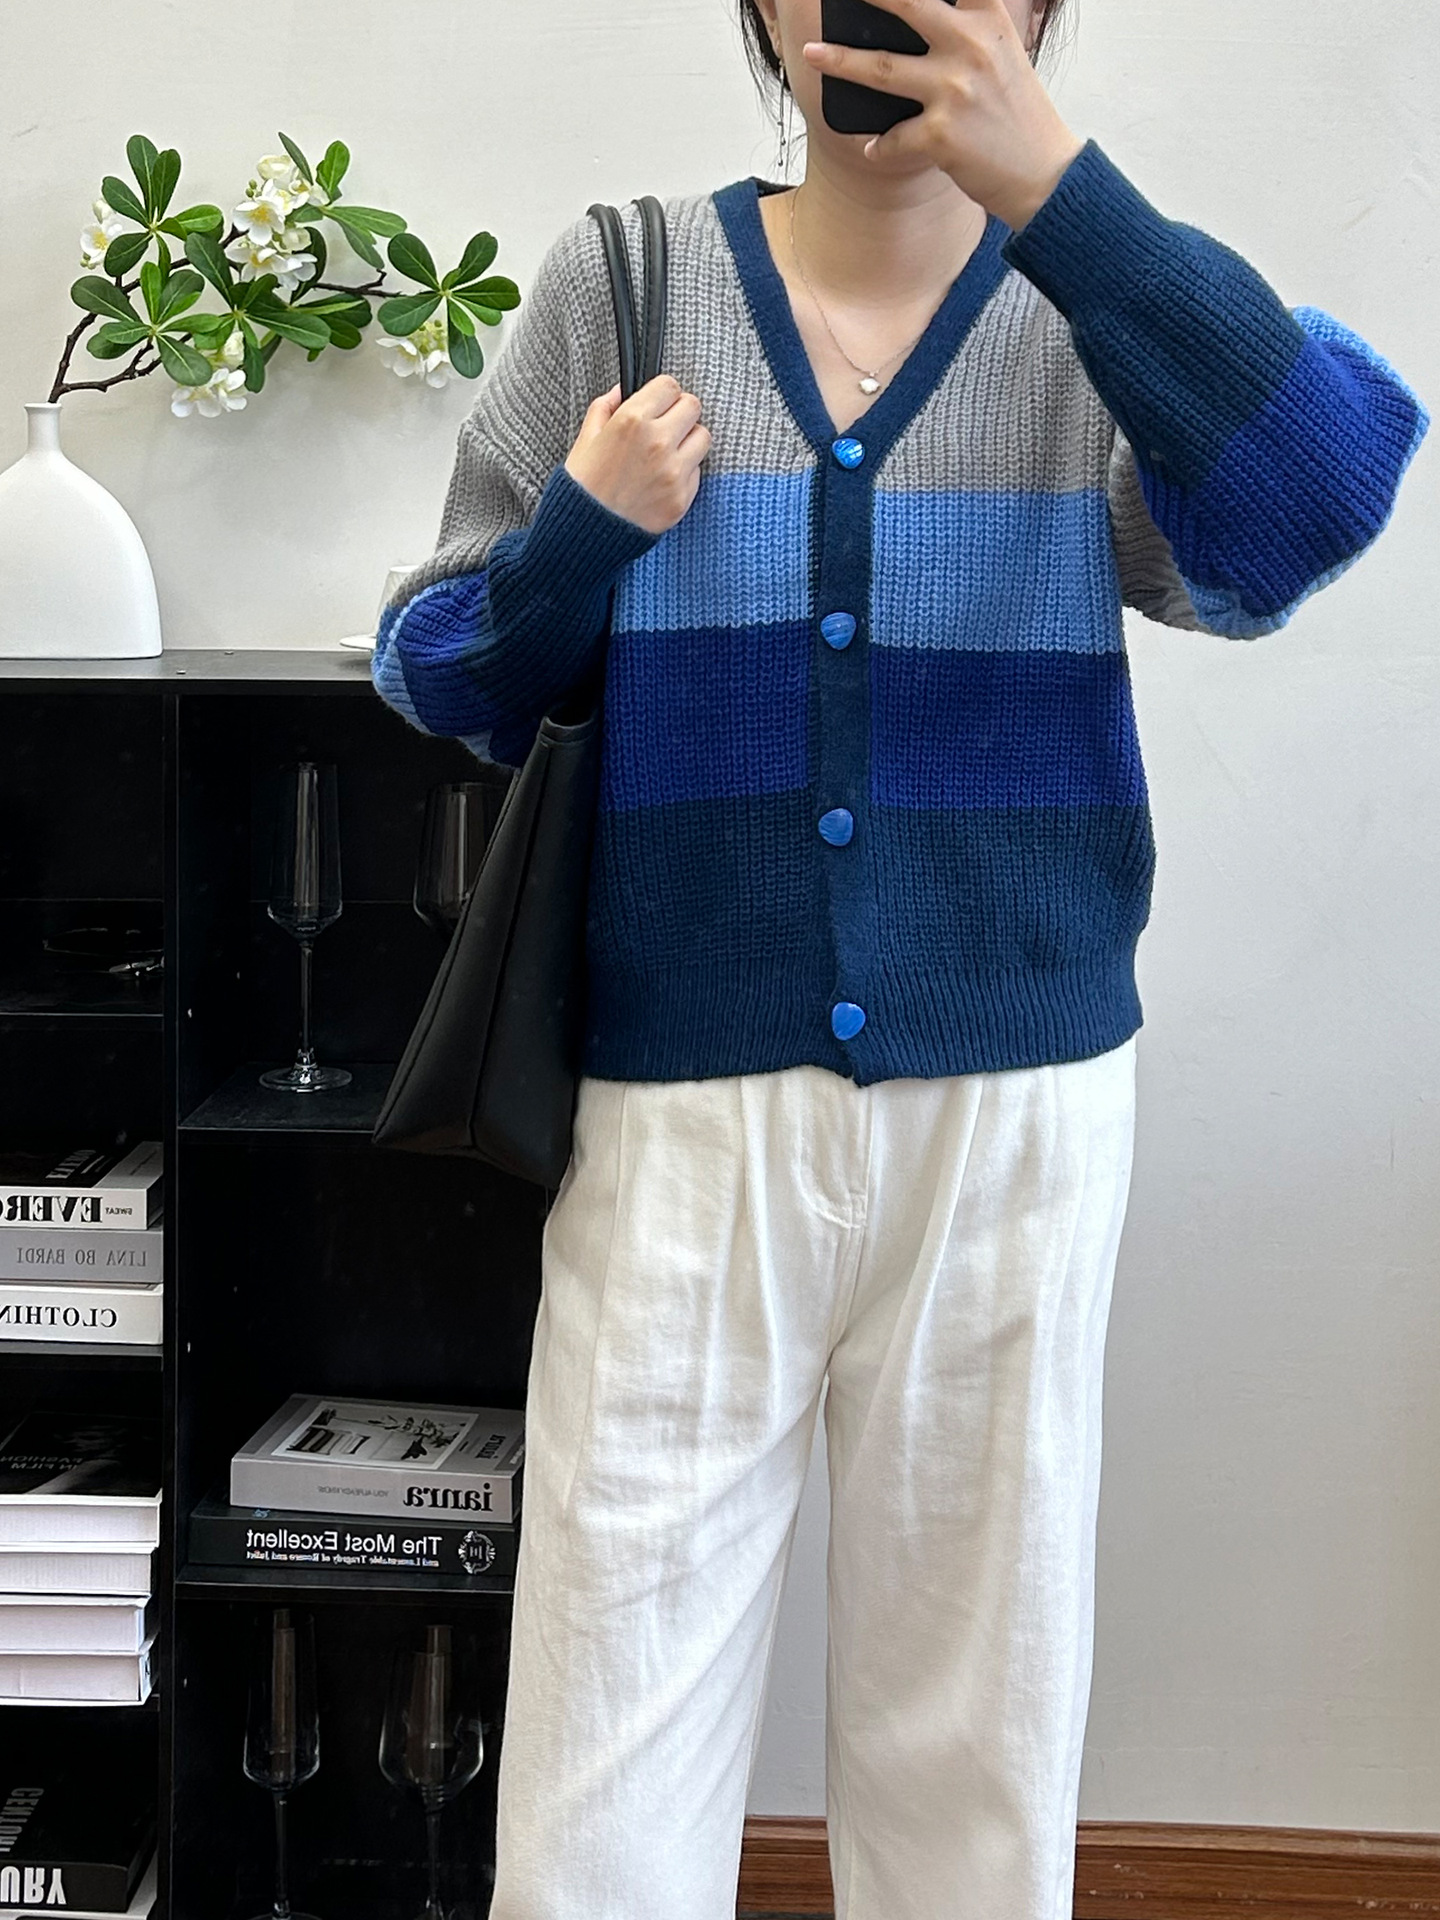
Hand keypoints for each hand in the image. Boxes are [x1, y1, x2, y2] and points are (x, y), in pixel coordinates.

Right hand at [564, 374, 711, 536]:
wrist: (586, 534)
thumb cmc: (582, 486)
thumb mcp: (585, 438)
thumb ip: (604, 408)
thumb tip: (620, 391)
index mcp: (632, 421)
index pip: (670, 386)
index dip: (663, 393)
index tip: (658, 403)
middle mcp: (658, 443)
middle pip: (693, 407)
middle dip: (679, 412)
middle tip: (666, 425)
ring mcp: (674, 472)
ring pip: (703, 438)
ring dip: (688, 440)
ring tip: (668, 452)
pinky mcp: (682, 498)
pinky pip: (697, 472)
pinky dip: (684, 472)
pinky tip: (662, 479)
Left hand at [800, 0, 1084, 231]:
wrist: (1044, 173)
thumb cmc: (1018, 115)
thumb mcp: (1003, 54)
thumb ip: (967, 30)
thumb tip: (918, 18)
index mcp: (989, 20)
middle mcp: (970, 47)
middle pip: (906, 4)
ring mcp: (954, 90)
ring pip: (882, 69)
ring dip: (841, 61)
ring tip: (811, 55)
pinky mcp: (941, 135)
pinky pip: (893, 138)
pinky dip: (881, 146)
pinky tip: (875, 149)